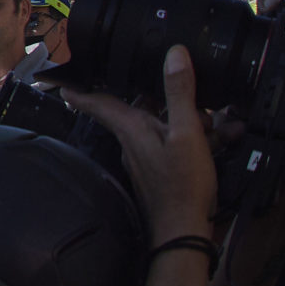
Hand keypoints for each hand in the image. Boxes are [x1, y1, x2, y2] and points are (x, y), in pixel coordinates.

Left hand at [61, 46, 217, 244]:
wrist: (185, 230)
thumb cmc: (183, 185)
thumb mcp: (186, 132)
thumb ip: (179, 93)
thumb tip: (174, 55)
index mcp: (130, 128)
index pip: (96, 101)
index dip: (78, 86)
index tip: (60, 76)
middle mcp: (132, 141)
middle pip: (138, 107)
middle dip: (162, 95)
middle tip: (187, 87)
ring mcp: (146, 156)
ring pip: (163, 125)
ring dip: (190, 119)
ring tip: (220, 121)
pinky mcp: (161, 169)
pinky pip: (175, 143)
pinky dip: (196, 138)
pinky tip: (224, 138)